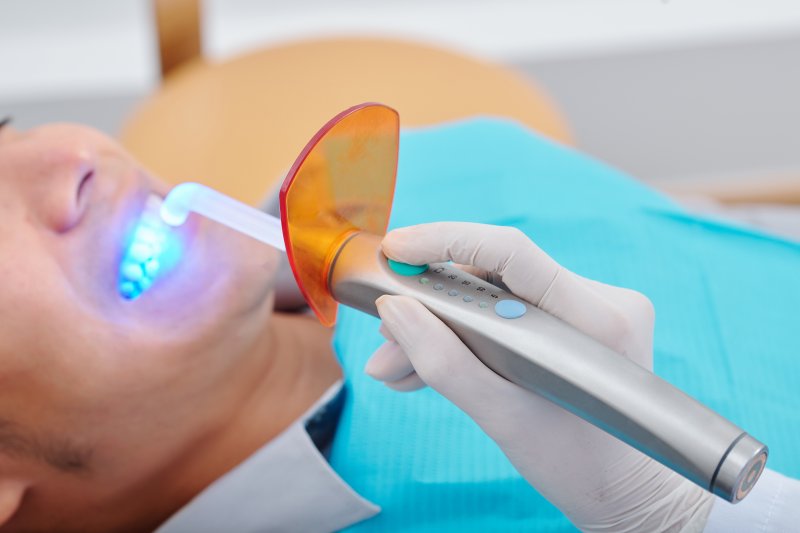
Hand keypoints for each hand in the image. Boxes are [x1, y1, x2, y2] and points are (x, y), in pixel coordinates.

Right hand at [367, 222, 713, 532]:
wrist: (623, 489)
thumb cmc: (575, 463)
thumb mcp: (503, 418)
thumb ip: (444, 363)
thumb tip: (394, 310)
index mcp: (594, 320)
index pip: (511, 252)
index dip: (445, 242)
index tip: (395, 251)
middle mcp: (602, 299)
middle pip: (496, 278)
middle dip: (432, 307)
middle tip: (387, 340)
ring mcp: (592, 307)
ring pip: (496, 296)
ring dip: (443, 327)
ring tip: (398, 366)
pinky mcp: (578, 319)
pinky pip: (510, 311)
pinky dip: (469, 335)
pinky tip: (429, 362)